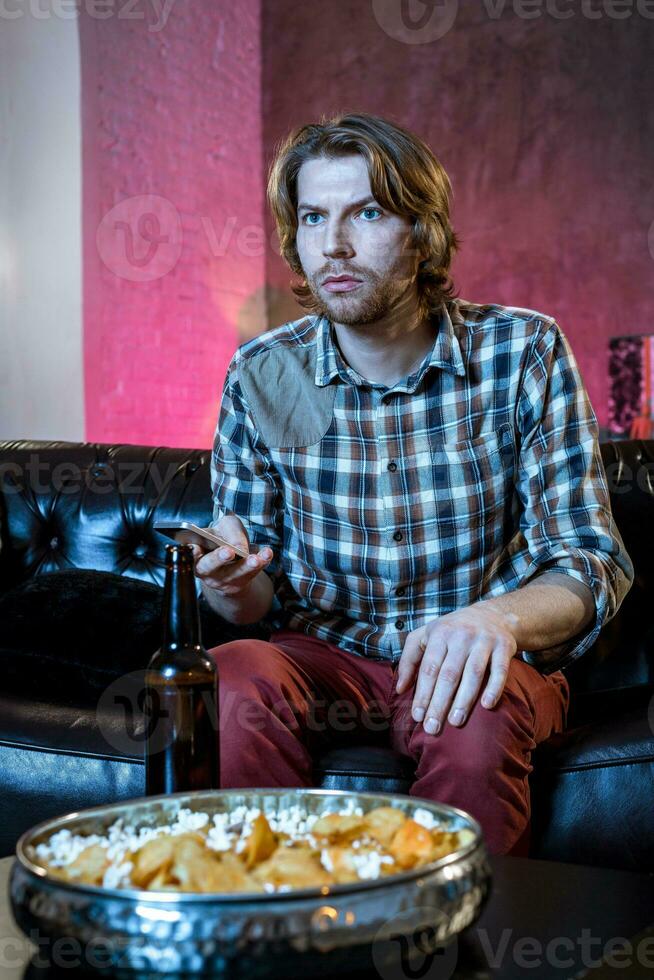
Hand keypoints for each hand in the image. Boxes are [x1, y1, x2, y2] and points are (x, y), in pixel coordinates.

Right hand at [190, 514, 273, 597]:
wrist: (231, 560)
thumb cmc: (223, 538)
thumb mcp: (224, 527)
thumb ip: (229, 531)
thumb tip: (239, 546)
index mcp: (196, 554)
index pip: (190, 554)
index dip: (192, 552)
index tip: (195, 548)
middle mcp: (207, 570)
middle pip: (210, 566)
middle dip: (219, 558)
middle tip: (228, 551)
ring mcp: (224, 579)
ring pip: (235, 574)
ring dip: (246, 566)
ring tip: (255, 559)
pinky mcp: (241, 582)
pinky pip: (253, 573)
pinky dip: (262, 562)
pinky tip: (267, 554)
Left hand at [395, 604, 518, 734]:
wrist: (492, 615)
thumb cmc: (452, 631)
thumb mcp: (425, 636)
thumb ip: (409, 660)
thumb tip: (400, 689)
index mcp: (440, 634)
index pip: (429, 668)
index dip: (423, 693)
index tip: (417, 716)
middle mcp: (461, 636)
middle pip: (449, 674)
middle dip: (440, 702)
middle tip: (433, 727)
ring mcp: (484, 641)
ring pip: (473, 673)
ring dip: (464, 700)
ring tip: (456, 721)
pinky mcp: (504, 646)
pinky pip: (500, 670)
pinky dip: (494, 688)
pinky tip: (487, 705)